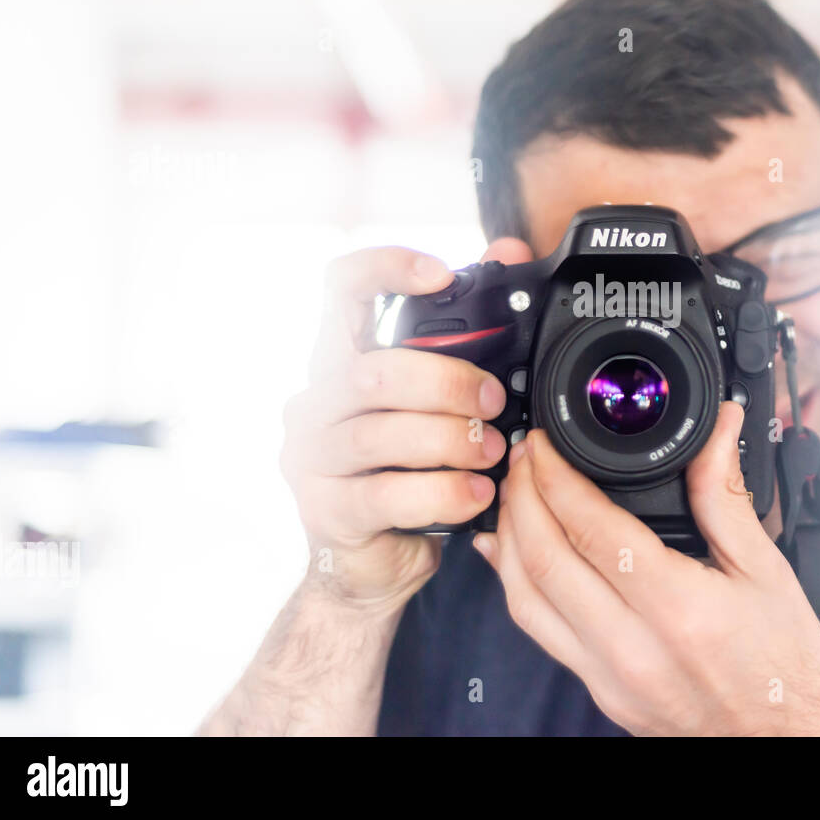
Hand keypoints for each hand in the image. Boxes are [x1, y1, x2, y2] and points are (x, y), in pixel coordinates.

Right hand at [279, 237, 532, 615]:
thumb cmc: (408, 473)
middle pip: (375, 370)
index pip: (340, 289)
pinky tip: (476, 494)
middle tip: (493, 400)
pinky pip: (387, 494)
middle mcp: (314, 402)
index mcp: (340, 362)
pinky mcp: (324, 510)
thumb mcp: (438, 405)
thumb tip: (509, 252)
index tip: (440, 274)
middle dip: (448, 382)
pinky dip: (444, 492)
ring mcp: (310, 458)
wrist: (371, 566)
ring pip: (381, 432)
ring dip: (452, 440)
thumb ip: (468, 337)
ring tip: (492, 452)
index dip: (385, 269)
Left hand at [473, 402, 819, 735]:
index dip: (555, 477)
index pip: (592, 530)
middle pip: (544, 561)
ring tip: (512, 495)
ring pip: (525, 601)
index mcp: (678, 610)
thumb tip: (716, 429)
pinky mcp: (600, 692)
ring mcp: (609, 677)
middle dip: (521, 498)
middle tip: (523, 457)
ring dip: (509, 539)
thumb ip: (726, 494)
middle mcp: (633, 649)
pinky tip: (512, 554)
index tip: (545, 445)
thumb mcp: (767, 570)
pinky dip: (517, 584)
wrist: (790, 741)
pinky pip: (539, 632)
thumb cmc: (787, 667)